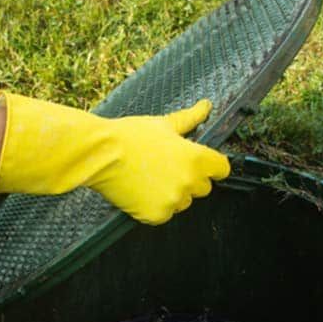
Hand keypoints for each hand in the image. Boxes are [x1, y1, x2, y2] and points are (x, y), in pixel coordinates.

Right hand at [0, 95, 229, 224]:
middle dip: (190, 179)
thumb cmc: (130, 136)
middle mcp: (189, 183)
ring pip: (183, 202)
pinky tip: (141, 190)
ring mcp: (173, 201)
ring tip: (150, 177)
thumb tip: (206, 106)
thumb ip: (190, 118)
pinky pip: (164, 213)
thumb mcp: (163, 124)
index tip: (200, 163)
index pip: (222, 169)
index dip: (212, 165)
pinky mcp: (156, 215)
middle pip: (203, 188)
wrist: (100, 154)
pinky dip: (155, 206)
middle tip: (166, 167)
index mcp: (197, 158)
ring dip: (173, 194)